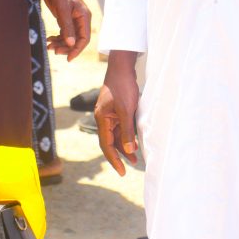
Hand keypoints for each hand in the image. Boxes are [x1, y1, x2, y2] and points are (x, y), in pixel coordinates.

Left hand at [41, 0, 91, 58]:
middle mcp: (81, 20)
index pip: (84, 38)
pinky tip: (49, 39)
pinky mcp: (66, 20)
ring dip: (60, 43)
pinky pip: (64, 33)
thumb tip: (71, 44)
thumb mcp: (63, 10)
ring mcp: (73, 20)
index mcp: (84, 17)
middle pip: (76, 40)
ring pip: (69, 38)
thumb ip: (67, 27)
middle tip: (53, 51)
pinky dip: (57, 38)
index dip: (77, 50)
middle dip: (66, 47)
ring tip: (49, 45)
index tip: (68, 58)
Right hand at [95, 55, 139, 175]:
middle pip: (110, 142)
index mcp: (102, 119)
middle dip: (120, 155)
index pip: (106, 145)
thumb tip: (128, 149)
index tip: (122, 171)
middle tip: (131, 166)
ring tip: (136, 157)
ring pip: (116, 135)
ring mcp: (110, 114)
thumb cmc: (123, 86)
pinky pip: (120, 127)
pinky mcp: (117, 110)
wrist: (123, 67)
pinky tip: (135, 141)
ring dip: (125, 146)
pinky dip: (127, 135)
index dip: (114, 159)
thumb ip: (127, 130)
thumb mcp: (127, 110)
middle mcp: (104, 118)